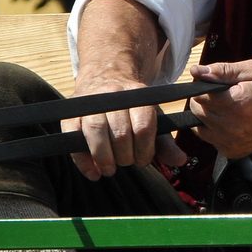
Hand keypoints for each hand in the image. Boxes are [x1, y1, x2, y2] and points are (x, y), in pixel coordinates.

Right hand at [64, 71, 187, 181]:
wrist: (105, 78)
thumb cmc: (131, 108)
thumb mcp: (153, 119)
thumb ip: (165, 142)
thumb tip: (180, 160)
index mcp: (137, 96)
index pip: (143, 128)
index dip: (144, 150)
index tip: (143, 159)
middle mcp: (113, 96)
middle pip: (120, 133)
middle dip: (125, 156)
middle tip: (126, 162)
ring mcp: (90, 103)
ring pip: (96, 132)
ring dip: (104, 158)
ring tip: (110, 169)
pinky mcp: (71, 114)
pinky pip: (72, 138)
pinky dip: (83, 160)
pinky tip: (93, 172)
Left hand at [187, 61, 251, 158]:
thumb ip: (223, 71)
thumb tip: (197, 71)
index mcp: (235, 103)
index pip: (198, 95)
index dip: (205, 86)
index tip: (219, 85)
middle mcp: (231, 126)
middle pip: (197, 111)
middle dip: (206, 100)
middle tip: (225, 95)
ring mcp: (231, 141)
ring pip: (200, 127)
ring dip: (208, 116)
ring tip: (228, 108)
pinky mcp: (233, 151)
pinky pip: (211, 139)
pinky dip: (216, 130)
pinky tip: (232, 122)